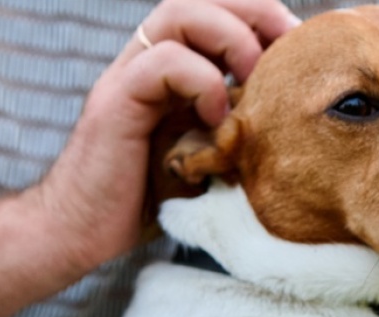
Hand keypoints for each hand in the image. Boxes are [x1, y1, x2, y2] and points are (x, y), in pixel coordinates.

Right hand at [29, 0, 299, 273]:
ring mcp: (128, 77)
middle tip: (289, 43)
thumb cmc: (146, 202)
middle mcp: (146, 62)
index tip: (299, 45)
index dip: (259, 16)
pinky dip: (201, 81)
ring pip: (177, 14)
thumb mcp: (205, 156)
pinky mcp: (115, 103)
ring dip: (230, 37)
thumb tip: (290, 124)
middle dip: (253, 10)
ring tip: (255, 76)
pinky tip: (217, 117)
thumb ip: (233, 128)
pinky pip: (161, 64)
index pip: (214, 11)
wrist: (79, 232)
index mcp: (170, 70)